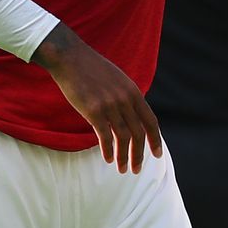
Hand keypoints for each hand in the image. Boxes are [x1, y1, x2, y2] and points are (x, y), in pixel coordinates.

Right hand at [32, 24, 162, 173]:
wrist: (70, 58)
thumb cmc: (92, 70)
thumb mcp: (118, 80)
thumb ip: (126, 97)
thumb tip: (132, 116)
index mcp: (133, 92)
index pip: (150, 121)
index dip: (155, 140)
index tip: (157, 155)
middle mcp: (125, 99)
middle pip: (139, 133)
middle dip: (139, 154)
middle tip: (136, 170)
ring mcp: (110, 105)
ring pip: (123, 137)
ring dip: (124, 156)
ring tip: (122, 169)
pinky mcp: (93, 110)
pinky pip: (105, 136)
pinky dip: (108, 150)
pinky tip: (107, 159)